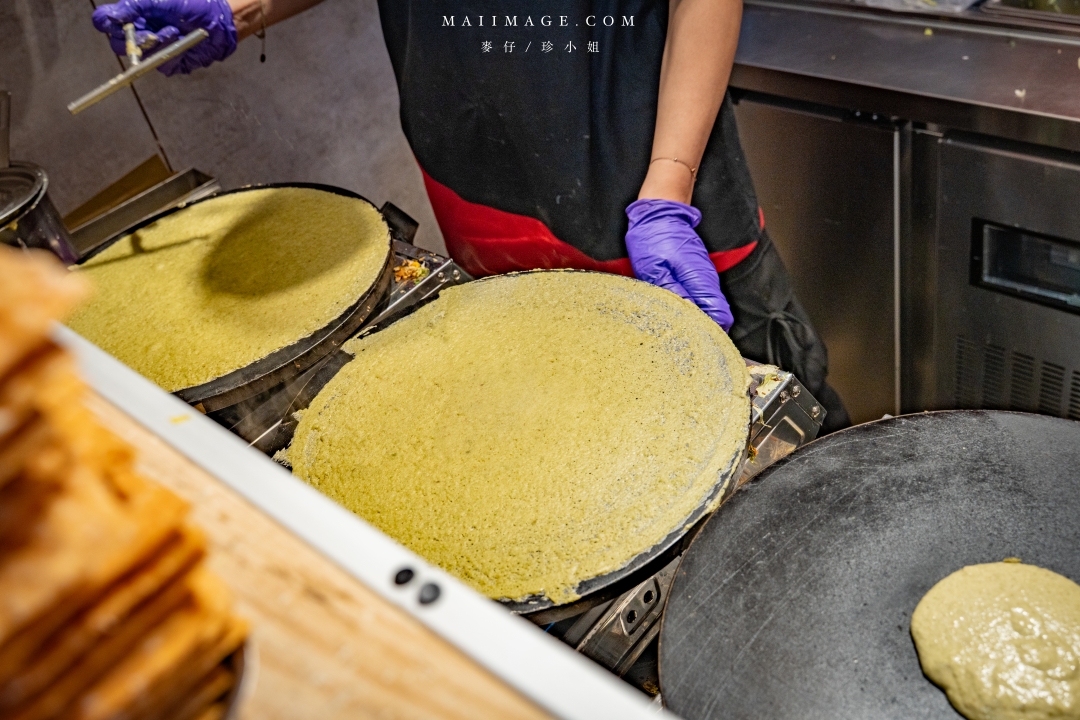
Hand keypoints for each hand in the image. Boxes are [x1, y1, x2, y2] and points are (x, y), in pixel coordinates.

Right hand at [92, 0, 237, 75]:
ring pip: (140, 58)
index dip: (106, 24)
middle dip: (132, 40)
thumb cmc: (191, 5)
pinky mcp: (169, 63)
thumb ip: (133, 7)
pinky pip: (160, 65)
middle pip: (118, 46)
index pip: (106, 22)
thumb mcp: (159, 0)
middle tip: (149, 34)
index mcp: (133, 15)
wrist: (218, 21)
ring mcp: (154, 50)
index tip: (115, 23)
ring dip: (156, 44)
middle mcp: (140, 33)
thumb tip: (106, 16)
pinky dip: (169, 53)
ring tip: (173, 31)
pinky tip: (179, 41)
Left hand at [625, 199, 733, 331]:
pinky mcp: (697, 277)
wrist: (661, 213)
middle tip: (681, 342)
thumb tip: (683, 318)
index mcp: (701, 282)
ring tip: (676, 332)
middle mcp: (708, 283)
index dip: (710, 335)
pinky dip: (692, 310)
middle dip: (703, 332)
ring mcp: (704, 280)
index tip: (694, 345)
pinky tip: (675, 315)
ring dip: (696, 322)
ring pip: (708, 310)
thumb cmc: (655, 238)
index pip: (720, 318)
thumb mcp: (655, 269)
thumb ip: (671, 294)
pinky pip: (700, 300)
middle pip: (717, 318)